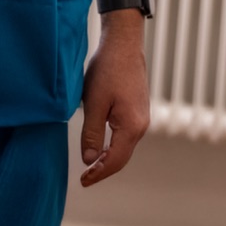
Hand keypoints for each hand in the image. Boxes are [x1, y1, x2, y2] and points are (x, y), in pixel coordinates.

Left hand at [79, 15, 149, 186]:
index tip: (83, 182)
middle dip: (104, 169)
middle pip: (122, 157)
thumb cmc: (108, 70)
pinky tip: (102, 145)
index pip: (115, 161)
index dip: (98, 174)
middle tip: (85, 178)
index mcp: (131, 127)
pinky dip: (114, 145)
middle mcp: (141, 125)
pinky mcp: (138, 109)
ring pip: (125, 147)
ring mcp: (142, 117)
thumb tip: (89, 160)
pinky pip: (126, 135)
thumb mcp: (94, 103)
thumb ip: (92, 134)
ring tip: (91, 165)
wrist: (124, 43)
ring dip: (109, 158)